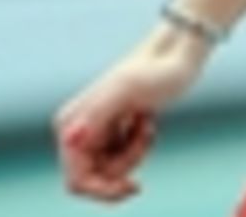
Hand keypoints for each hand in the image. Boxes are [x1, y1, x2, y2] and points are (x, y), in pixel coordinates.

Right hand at [54, 27, 208, 202]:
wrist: (176, 55)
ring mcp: (94, 131)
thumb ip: (97, 113)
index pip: (76, 180)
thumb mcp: (129, 89)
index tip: (135, 185)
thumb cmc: (156, 70)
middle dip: (126, 163)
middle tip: (147, 134)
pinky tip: (147, 121)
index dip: (102, 190)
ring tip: (148, 123)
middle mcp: (75, 129)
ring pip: (111, 169)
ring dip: (136, 152)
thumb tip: (69, 137)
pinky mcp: (112, 130)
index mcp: (71, 123)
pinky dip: (139, 146)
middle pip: (96, 178)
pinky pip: (122, 158)